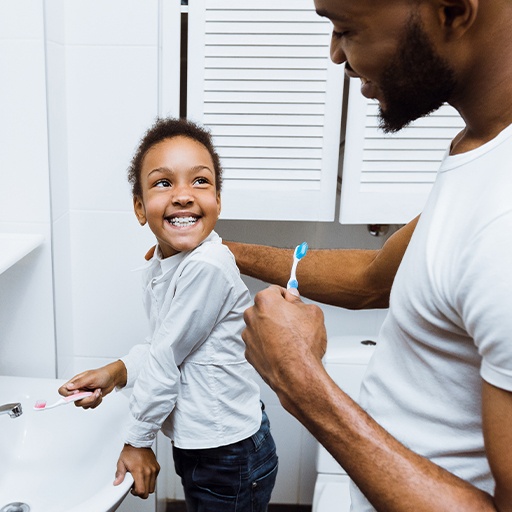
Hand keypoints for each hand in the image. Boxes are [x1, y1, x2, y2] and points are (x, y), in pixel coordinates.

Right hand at [58, 360, 126, 408]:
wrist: (112, 378)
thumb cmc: (102, 374)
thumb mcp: (91, 377)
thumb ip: (79, 382)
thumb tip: (68, 386)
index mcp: (76, 382)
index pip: (63, 390)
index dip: (67, 395)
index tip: (77, 393)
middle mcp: (78, 389)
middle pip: (74, 401)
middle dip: (86, 398)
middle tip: (93, 392)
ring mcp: (84, 395)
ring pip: (82, 405)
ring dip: (92, 400)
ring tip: (98, 391)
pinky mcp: (90, 399)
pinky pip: (90, 406)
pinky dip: (96, 401)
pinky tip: (99, 394)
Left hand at [114, 444, 159, 498]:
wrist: (139, 441)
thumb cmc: (131, 451)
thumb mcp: (121, 462)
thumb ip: (119, 474)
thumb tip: (117, 483)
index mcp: (139, 471)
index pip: (142, 491)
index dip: (136, 493)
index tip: (132, 489)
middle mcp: (148, 471)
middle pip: (148, 491)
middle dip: (142, 491)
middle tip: (136, 485)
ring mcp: (154, 469)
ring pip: (153, 486)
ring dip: (146, 486)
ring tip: (140, 480)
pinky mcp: (157, 467)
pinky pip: (155, 479)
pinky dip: (150, 480)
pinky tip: (144, 475)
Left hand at [242, 285, 326, 412]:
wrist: (297, 375)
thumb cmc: (303, 345)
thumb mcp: (312, 313)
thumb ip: (299, 300)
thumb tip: (294, 298)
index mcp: (265, 301)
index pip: (275, 290)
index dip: (286, 296)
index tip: (292, 301)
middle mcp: (251, 316)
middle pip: (265, 308)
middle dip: (277, 313)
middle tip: (294, 322)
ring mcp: (248, 336)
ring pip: (261, 327)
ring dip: (271, 330)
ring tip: (289, 340)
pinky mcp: (249, 353)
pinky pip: (259, 344)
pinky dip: (267, 345)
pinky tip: (282, 350)